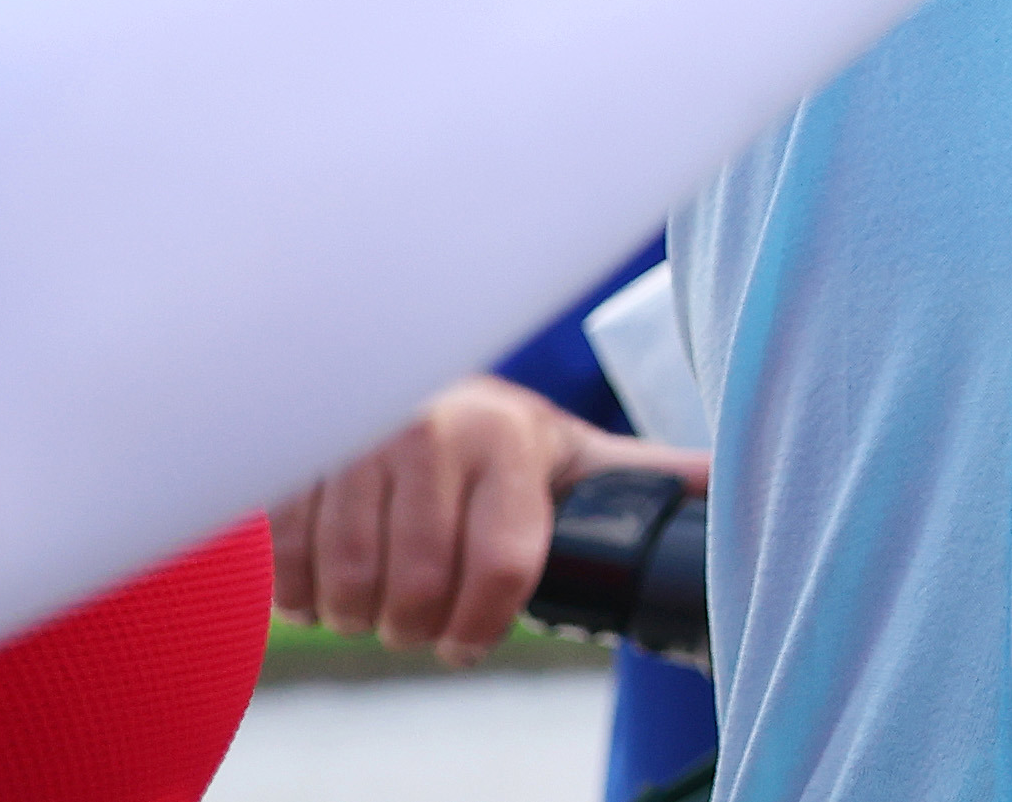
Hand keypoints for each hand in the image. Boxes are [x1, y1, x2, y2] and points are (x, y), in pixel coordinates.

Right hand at [269, 378, 700, 660]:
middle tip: (420, 620)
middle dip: (416, 630)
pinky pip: (285, 570)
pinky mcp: (287, 462)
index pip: (501, 566)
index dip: (482, 628)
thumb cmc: (491, 436)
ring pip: (348, 587)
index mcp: (508, 438)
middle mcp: (430, 432)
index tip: (468, 641)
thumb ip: (643, 473)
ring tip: (377, 599)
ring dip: (360, 617)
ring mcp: (352, 446)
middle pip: (417, 591)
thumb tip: (726, 484)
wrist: (393, 370)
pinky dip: (303, 598)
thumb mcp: (570, 450)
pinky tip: (329, 579)